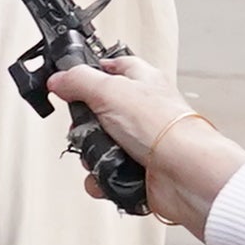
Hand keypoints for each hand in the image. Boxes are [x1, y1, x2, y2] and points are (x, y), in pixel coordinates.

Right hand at [46, 55, 244, 235]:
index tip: (69, 81)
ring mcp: (140, 142)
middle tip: (85, 127)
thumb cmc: (164, 127)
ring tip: (100, 154)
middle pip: (98, 112)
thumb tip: (59, 79)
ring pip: (99, 145)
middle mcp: (142, 110)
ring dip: (91, 154)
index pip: (112, 66)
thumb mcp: (111, 91)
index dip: (90, 72)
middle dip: (85, 125)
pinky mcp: (138, 169)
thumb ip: (79, 81)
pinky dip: (102, 178)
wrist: (185, 173)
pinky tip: (107, 176)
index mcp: (141, 81)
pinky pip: (107, 173)